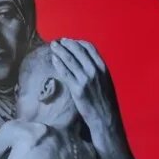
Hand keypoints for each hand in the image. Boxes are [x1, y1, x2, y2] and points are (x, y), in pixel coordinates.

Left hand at [51, 39, 133, 158]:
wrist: (105, 117)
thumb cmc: (105, 100)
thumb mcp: (105, 80)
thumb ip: (97, 70)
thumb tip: (86, 62)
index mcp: (103, 67)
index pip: (89, 48)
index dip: (78, 42)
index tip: (70, 41)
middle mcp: (94, 70)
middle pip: (78, 51)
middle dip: (66, 44)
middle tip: (58, 41)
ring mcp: (86, 79)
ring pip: (70, 60)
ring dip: (60, 51)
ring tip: (53, 46)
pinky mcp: (77, 89)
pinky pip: (65, 72)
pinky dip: (59, 64)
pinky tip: (53, 59)